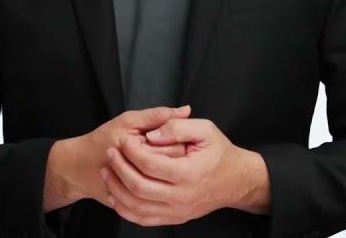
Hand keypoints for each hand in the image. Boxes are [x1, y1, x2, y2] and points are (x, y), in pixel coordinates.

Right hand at [70, 105, 192, 205]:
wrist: (78, 169)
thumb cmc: (101, 141)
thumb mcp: (127, 121)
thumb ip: (157, 115)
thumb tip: (186, 110)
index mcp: (144, 151)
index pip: (177, 147)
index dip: (175, 139)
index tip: (164, 135)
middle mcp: (147, 176)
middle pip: (176, 166)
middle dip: (172, 156)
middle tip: (159, 148)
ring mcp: (143, 194)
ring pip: (169, 183)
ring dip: (166, 173)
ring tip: (156, 162)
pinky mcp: (139, 205)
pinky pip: (158, 197)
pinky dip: (157, 187)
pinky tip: (150, 177)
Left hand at [100, 116, 260, 226]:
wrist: (236, 181)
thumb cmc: (220, 153)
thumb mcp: (206, 129)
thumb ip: (177, 127)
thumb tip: (151, 135)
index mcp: (189, 173)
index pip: (150, 165)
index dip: (131, 152)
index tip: (123, 140)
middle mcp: (182, 196)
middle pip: (139, 187)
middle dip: (120, 169)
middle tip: (110, 153)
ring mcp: (177, 211)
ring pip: (137, 207)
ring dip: (117, 190)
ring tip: (108, 171)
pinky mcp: (174, 218)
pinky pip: (143, 219)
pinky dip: (125, 209)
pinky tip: (116, 194)